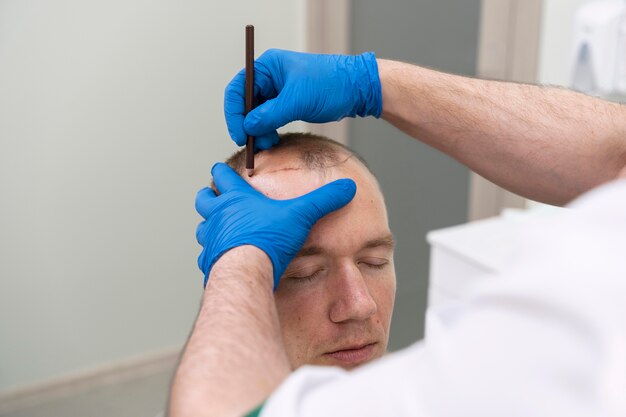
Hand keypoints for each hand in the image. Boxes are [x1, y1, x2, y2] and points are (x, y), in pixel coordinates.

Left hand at [195, 163, 356, 287]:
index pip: (223, 176)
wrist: (247, 271)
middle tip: (213, 196)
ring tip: (218, 229)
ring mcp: (211, 238)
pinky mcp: (210, 261)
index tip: (221, 169)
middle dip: (208, 196)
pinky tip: (222, 260)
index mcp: (237, 198)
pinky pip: (206, 256)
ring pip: (202, 227)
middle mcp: (219, 216)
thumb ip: (324, 200)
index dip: (222, 171)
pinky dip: (211, 255)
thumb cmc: (269, 239)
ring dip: (209, 226)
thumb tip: (348, 187)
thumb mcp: (302, 214)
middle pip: (204, 199)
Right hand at [224, 49, 381, 149]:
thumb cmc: (330, 84)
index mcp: (267, 67)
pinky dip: (268, 130)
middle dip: (248, 125)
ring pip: (257, 114)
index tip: (239, 135)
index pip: (238, 89)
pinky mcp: (287, 103)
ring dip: (258, 131)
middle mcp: (269, 77)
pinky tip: (272, 141)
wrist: (356, 89)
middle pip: (245, 103)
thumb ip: (270, 114)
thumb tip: (248, 126)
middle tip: (254, 145)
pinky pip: (269, 118)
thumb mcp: (298, 100)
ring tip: (267, 145)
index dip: (234, 113)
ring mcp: (278, 90)